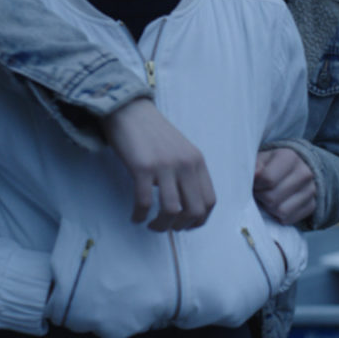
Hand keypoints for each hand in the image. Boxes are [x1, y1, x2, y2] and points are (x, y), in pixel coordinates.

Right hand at [101, 98, 215, 231]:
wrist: (129, 111)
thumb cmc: (152, 133)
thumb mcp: (180, 150)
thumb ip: (187, 172)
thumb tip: (187, 207)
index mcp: (197, 161)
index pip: (210, 201)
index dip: (199, 220)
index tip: (186, 225)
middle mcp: (185, 163)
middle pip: (194, 210)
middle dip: (180, 227)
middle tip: (167, 227)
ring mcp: (165, 165)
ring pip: (171, 211)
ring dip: (161, 225)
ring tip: (151, 225)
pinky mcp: (143, 167)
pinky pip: (144, 202)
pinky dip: (139, 216)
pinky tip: (135, 216)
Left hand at [254, 148, 315, 224]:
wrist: (291, 170)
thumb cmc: (270, 164)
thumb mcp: (260, 159)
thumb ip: (255, 166)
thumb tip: (255, 175)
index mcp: (290, 157)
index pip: (268, 179)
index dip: (255, 185)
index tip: (254, 183)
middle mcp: (304, 173)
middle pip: (272, 198)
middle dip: (261, 197)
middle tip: (258, 191)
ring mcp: (311, 190)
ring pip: (281, 211)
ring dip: (269, 208)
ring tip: (266, 198)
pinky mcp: (312, 205)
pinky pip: (289, 219)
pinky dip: (278, 215)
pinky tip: (276, 204)